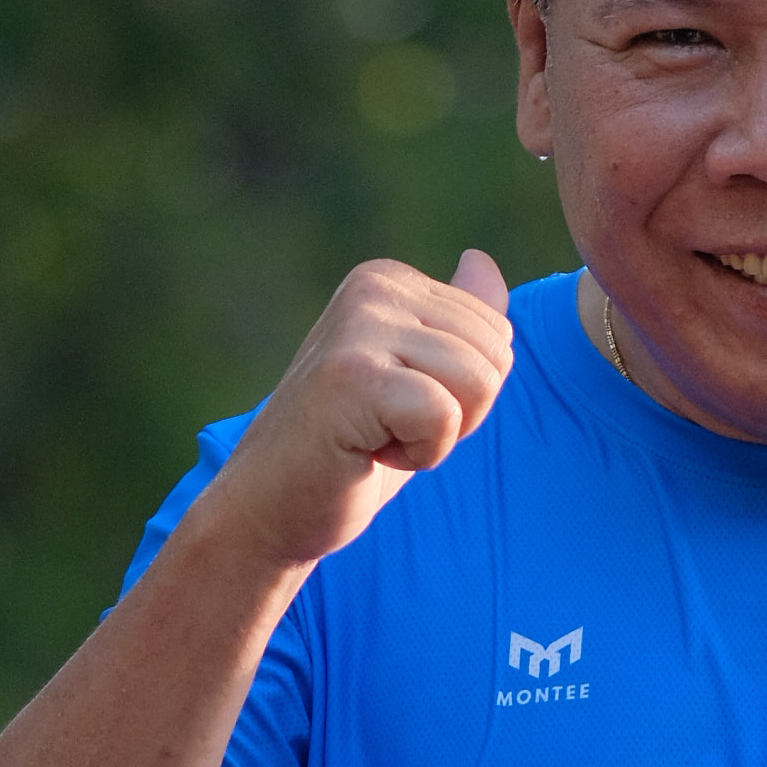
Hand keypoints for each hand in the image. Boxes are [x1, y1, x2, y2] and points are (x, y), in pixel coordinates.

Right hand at [208, 251, 512, 577]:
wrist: (269, 506)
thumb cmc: (346, 450)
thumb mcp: (414, 378)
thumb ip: (456, 323)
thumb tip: (481, 260)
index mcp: (387, 280)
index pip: (497, 332)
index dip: (463, 394)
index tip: (398, 407)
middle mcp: (373, 288)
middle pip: (495, 354)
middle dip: (460, 413)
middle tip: (389, 428)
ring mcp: (359, 327)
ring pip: (477, 382)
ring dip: (438, 436)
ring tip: (376, 437)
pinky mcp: (354, 375)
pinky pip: (443, 414)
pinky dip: (419, 454)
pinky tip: (367, 453)